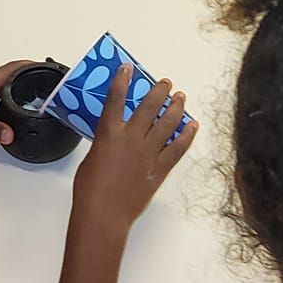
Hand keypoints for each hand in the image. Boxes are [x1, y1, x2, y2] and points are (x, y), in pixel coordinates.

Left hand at [0, 63, 36, 146]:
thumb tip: (10, 133)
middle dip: (30, 71)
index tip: (44, 65)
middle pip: (13, 73)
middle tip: (45, 75)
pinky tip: (14, 102)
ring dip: (21, 81)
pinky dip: (11, 93)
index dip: (30, 65)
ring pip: (6, 82)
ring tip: (35, 86)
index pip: (13, 68)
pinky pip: (0, 92)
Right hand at [73, 66, 195, 233]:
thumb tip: (114, 138)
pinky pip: (177, 148)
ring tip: (180, 97)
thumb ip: (105, 143)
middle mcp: (131, 138)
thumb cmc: (90, 189)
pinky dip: (187, 135)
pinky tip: (192, 126)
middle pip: (149, 106)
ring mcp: (148, 152)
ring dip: (176, 107)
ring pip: (167, 123)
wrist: (103, 214)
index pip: (116, 99)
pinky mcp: (159, 168)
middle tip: (165, 83)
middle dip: (159, 91)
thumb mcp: (92, 158)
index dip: (122, 80)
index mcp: (109, 133)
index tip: (128, 68)